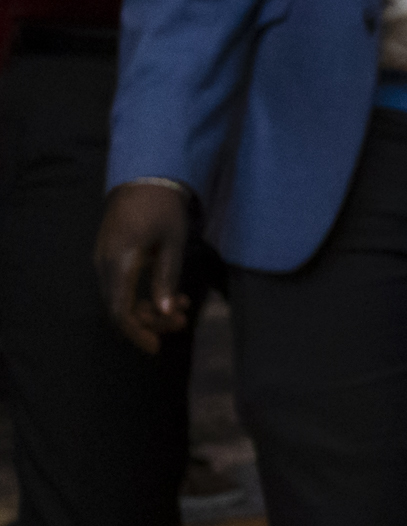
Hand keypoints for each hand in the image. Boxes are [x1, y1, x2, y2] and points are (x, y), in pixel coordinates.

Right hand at [94, 181, 195, 352]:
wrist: (144, 177)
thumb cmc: (163, 207)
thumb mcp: (172, 242)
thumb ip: (166, 277)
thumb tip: (164, 311)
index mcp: (119, 262)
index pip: (120, 310)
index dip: (137, 332)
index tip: (155, 348)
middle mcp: (104, 265)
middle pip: (120, 307)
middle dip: (151, 321)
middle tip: (182, 323)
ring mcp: (104, 260)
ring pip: (122, 298)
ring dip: (150, 309)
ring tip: (183, 311)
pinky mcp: (110, 256)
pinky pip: (122, 284)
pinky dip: (143, 295)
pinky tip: (171, 297)